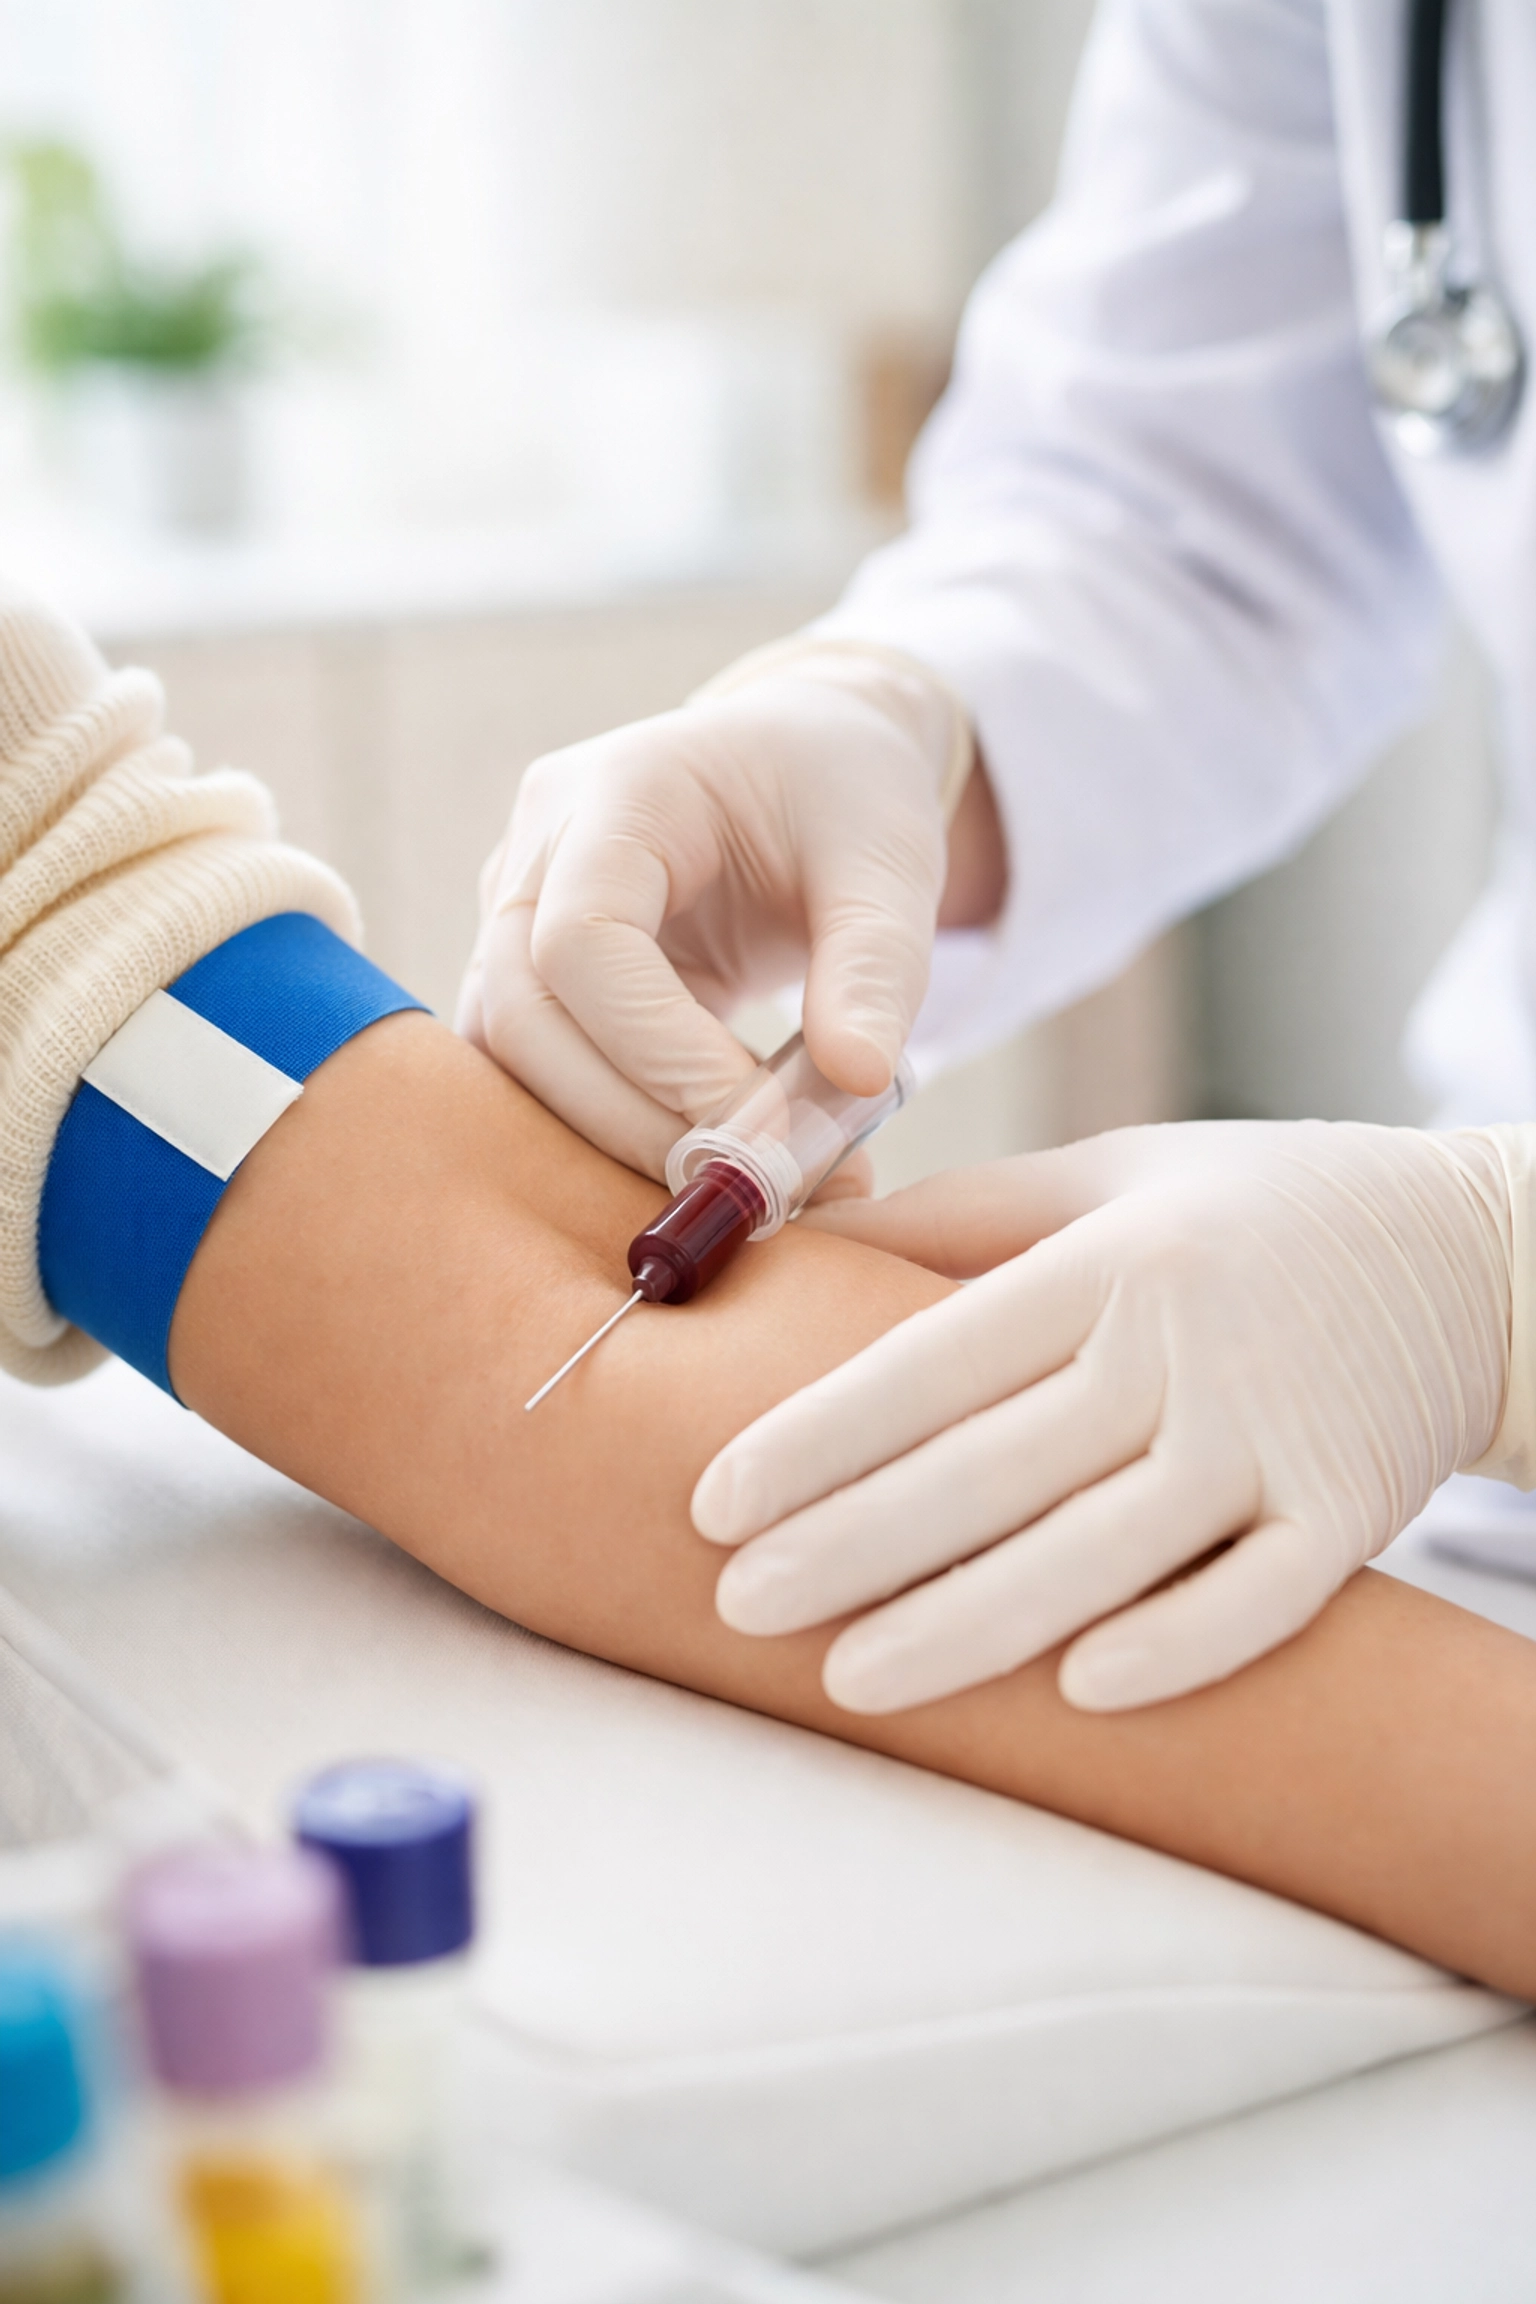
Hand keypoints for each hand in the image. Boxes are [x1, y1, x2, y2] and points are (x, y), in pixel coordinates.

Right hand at [457, 641, 969, 1177]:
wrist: (805, 767)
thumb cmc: (845, 795)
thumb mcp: (890, 863)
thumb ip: (877, 970)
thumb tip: (855, 1085)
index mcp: (621, 791)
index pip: (582, 939)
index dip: (655, 1050)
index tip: (755, 1125)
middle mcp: (539, 849)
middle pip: (522, 1012)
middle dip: (625, 1117)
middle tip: (747, 1184)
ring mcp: (518, 913)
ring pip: (510, 1055)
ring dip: (609, 1134)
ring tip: (736, 1174)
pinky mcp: (533, 975)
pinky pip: (537, 1068)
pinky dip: (609, 1124)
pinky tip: (704, 1148)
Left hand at [691, 1120, 1515, 1710]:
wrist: (1472, 1250)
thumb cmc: (1252, 1208)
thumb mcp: (1109, 1176)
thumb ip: (961, 1219)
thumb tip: (794, 1246)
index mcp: (1110, 1257)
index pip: (935, 1356)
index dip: (817, 1434)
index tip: (715, 1499)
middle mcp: (1184, 1343)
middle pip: (994, 1465)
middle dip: (853, 1545)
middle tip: (736, 1607)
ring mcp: (1274, 1433)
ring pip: (1104, 1550)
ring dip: (971, 1624)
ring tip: (849, 1680)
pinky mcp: (1353, 1510)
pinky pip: (1262, 1597)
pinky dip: (1179, 1647)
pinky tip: (1080, 1695)